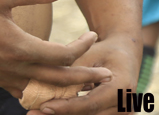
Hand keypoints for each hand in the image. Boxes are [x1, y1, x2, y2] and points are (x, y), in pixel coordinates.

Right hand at [0, 0, 111, 99]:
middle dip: (86, 78)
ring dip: (66, 89)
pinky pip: (26, 93)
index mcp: (21, 47)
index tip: (93, 35)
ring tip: (84, 87)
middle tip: (106, 76)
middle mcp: (16, 68)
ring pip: (44, 91)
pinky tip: (49, 90)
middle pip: (60, 79)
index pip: (63, 55)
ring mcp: (5, 78)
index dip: (82, 46)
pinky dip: (43, 93)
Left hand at [24, 33, 140, 114]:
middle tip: (33, 114)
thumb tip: (44, 82)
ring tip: (37, 113)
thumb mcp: (90, 55)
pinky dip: (72, 114)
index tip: (43, 106)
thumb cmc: (104, 51)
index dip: (66, 107)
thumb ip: (73, 71)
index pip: (89, 103)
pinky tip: (52, 112)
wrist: (125, 55)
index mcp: (121, 88)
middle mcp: (125, 106)